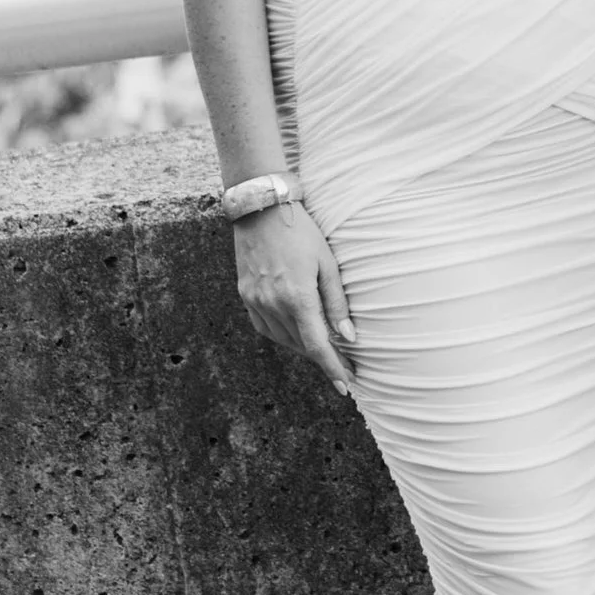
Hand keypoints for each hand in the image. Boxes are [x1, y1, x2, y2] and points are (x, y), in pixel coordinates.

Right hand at [233, 199, 356, 390]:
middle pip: (302, 346)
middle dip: (324, 359)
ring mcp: (255, 301)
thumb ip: (337, 302)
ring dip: (304, 348)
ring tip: (325, 350)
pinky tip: (297, 332)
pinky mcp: (246, 295)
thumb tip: (349, 337)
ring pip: (283, 339)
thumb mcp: (327, 263)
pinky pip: (265, 328)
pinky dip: (283, 335)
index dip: (333, 369)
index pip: (317, 346)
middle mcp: (272, 303)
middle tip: (346, 366)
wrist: (262, 208)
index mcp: (296, 297)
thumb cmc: (301, 231)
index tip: (346, 386)